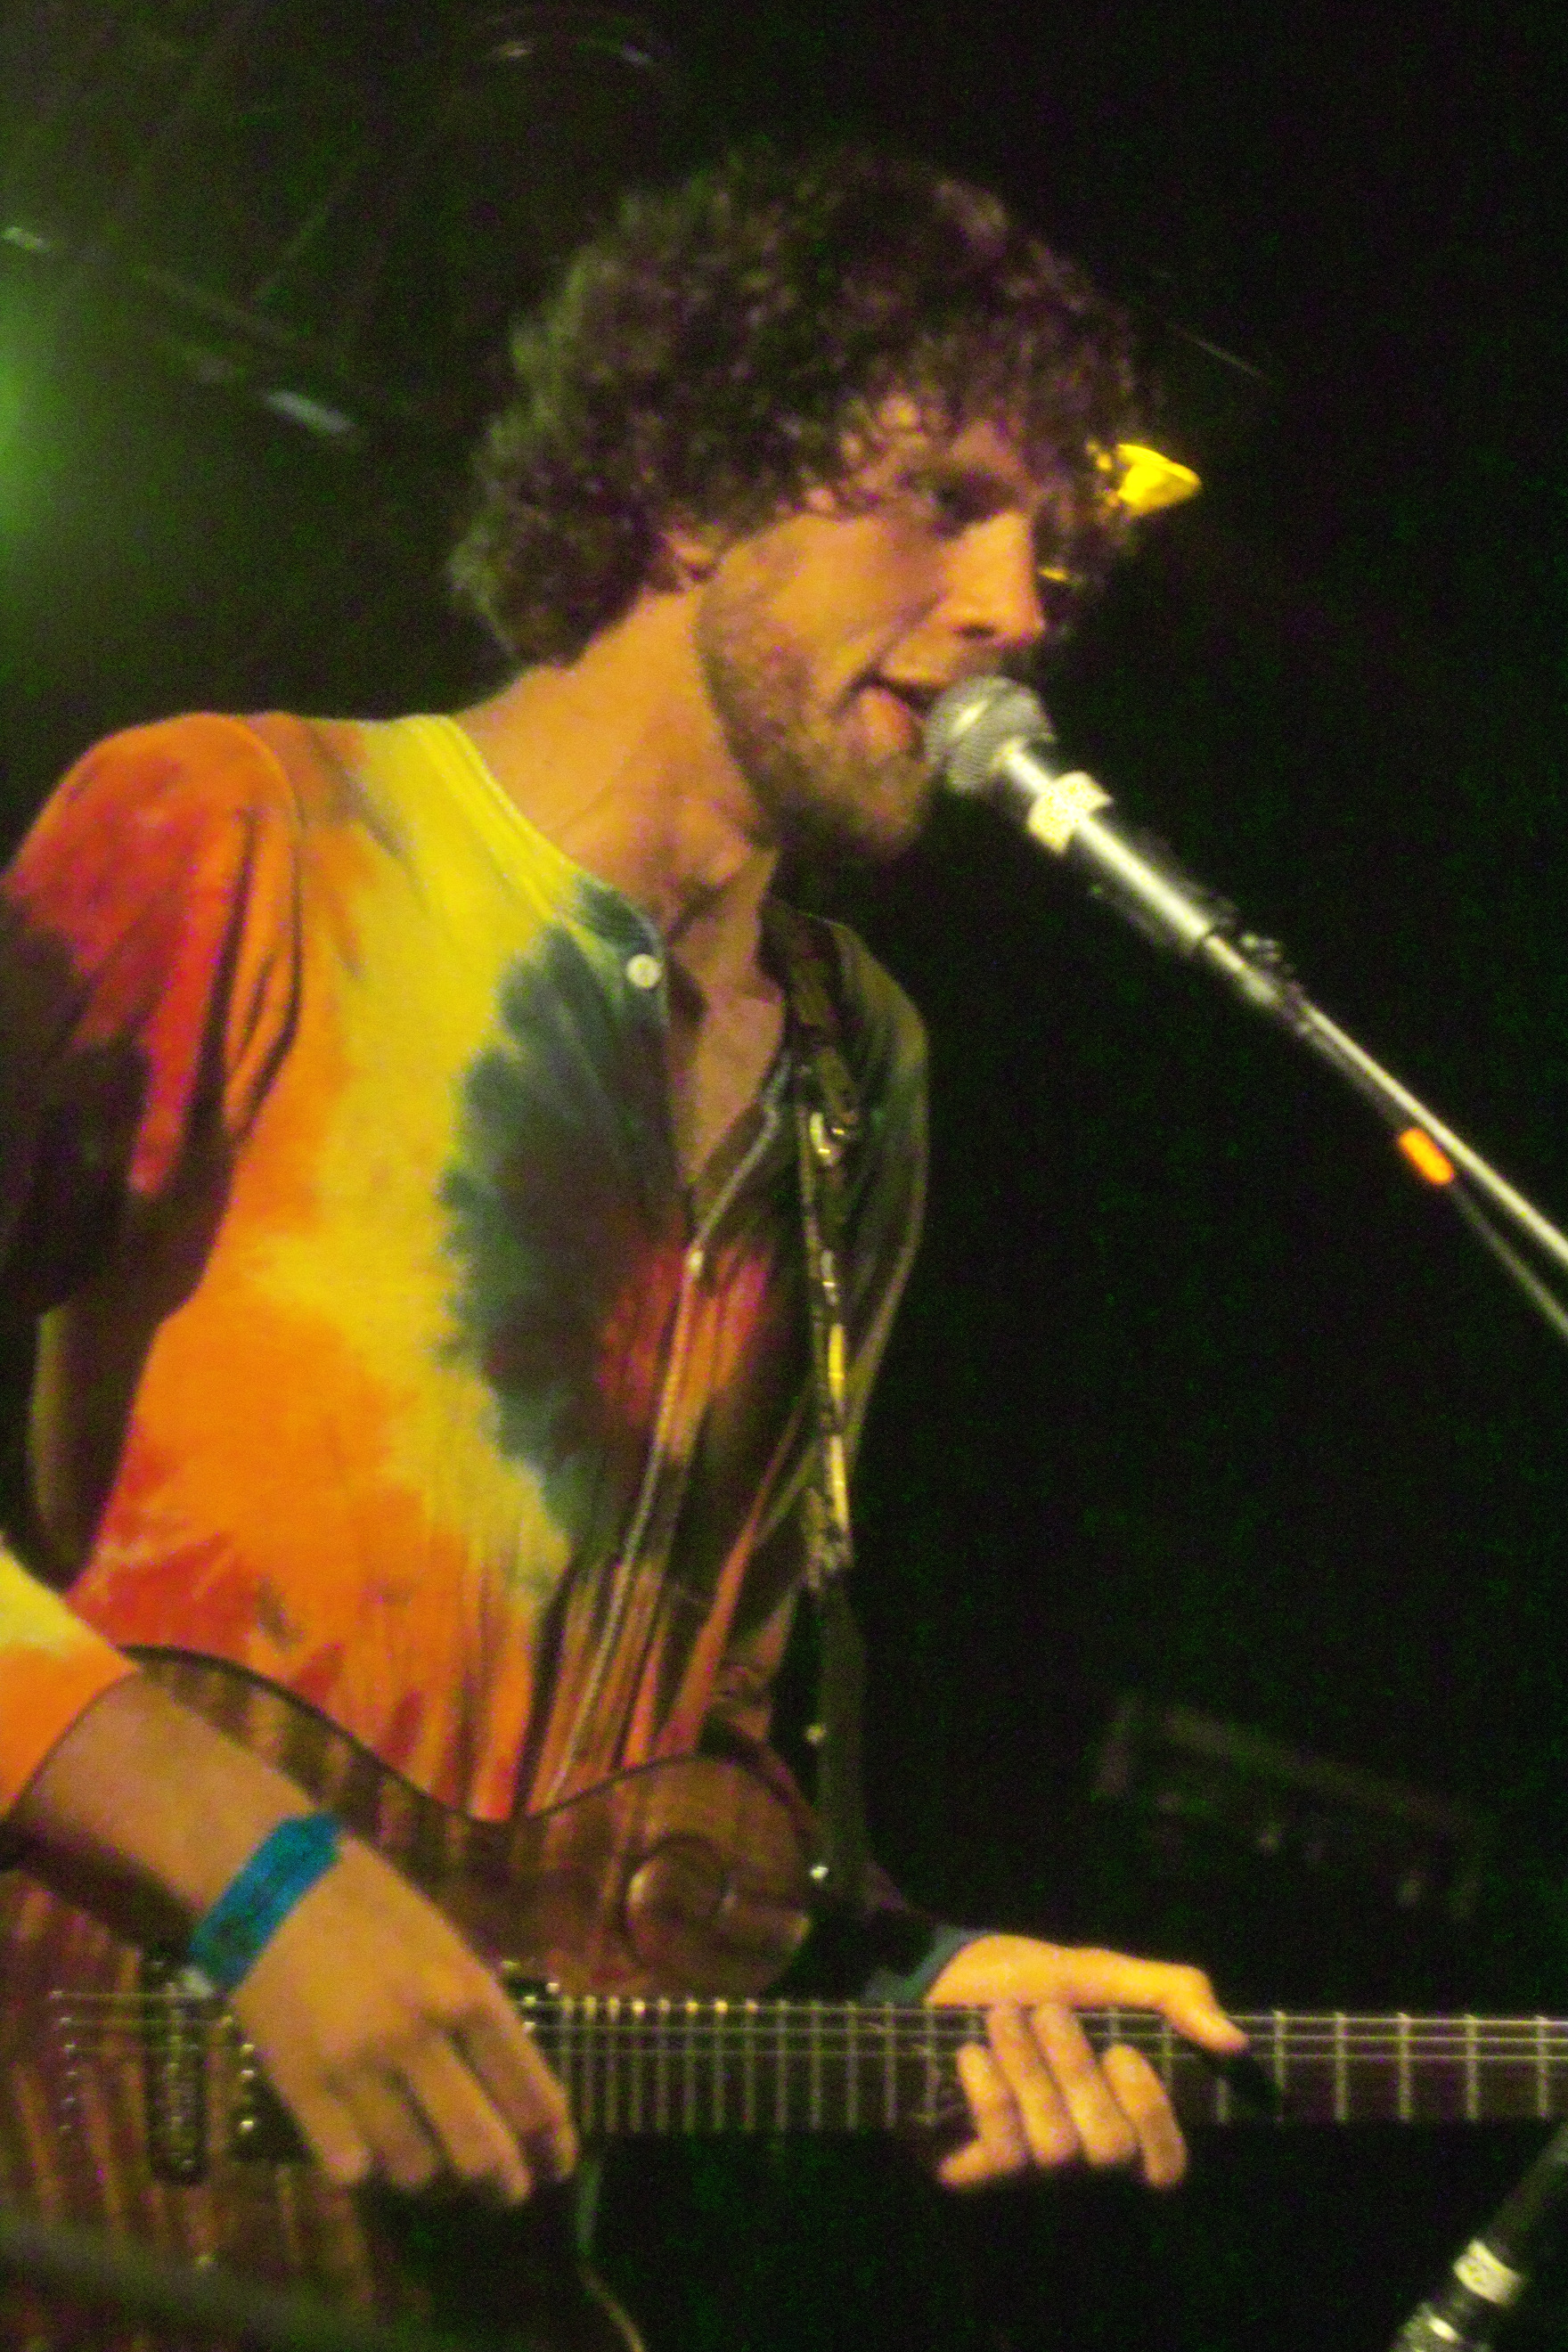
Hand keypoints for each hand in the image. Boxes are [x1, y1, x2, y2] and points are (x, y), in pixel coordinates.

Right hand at [13, 1674, 575, 2205]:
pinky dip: (367, 2172)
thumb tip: (510, 2088)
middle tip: (505, 2193)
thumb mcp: (444, 1942)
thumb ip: (476, 2011)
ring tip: (431, 2166)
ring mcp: (358, 2067)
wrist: (268, 1875)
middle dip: (503, 2185)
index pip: (532, 2096)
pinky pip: (350, 2170)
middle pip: (482, 2153)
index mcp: (469, 1992)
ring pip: (416, 2172)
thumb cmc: (367, 1900)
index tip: (555, 2167)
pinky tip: (369, 2153)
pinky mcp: (299, 2088)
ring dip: (431, 2179)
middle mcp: (422, 2036)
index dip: (553, 2145)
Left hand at [924, 1934, 1244, 2191]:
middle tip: (1049, 2014)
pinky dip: (990, 2093)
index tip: (1124, 2051)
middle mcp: (1079, 2154)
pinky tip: (972, 2052)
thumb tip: (1235, 2041)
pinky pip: (1002, 2155)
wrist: (939, 1975)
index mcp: (1120, 2115)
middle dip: (1079, 2073)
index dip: (1154, 2119)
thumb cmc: (1028, 1979)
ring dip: (1029, 2071)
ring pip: (1056, 2150)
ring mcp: (1027, 2168)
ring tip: (1003, 2018)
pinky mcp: (974, 2169)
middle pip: (1110, 2152)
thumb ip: (1174, 1995)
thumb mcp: (1105, 1973)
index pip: (1166, 2167)